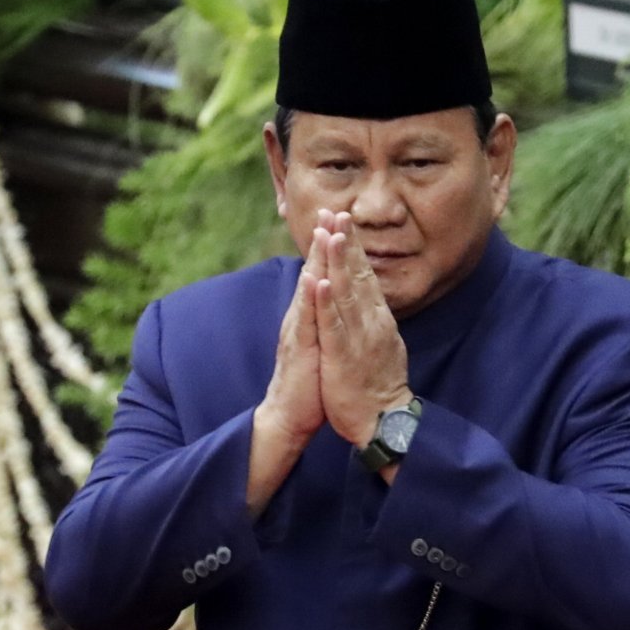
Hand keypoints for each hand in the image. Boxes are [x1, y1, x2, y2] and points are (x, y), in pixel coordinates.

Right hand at [248, 212, 330, 515]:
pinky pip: (306, 322)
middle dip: (325, 243)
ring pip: (309, 290)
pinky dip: (310, 300)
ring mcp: (299, 333)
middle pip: (314, 274)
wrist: (288, 418)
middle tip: (334, 210)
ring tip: (325, 232)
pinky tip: (313, 280)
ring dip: (317, 261)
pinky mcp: (300, 351)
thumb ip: (326, 323)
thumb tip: (335, 304)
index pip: (322, 276)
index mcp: (311, 318)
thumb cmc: (309, 386)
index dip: (332, 249)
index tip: (341, 220)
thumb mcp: (322, 346)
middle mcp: (302, 319)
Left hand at [313, 211, 412, 448]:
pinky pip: (334, 325)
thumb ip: (374, 318)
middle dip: (347, 243)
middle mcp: (371, 322)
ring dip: (338, 263)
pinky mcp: (344, 355)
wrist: (384, 421)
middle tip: (339, 212)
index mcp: (377, 318)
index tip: (344, 221)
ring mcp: (358, 337)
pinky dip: (327, 303)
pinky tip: (321, 282)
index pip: (365, 275)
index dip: (354, 247)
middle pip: (358, 275)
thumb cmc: (378, 386)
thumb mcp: (382, 343)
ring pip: (346, 293)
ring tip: (331, 234)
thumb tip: (370, 297)